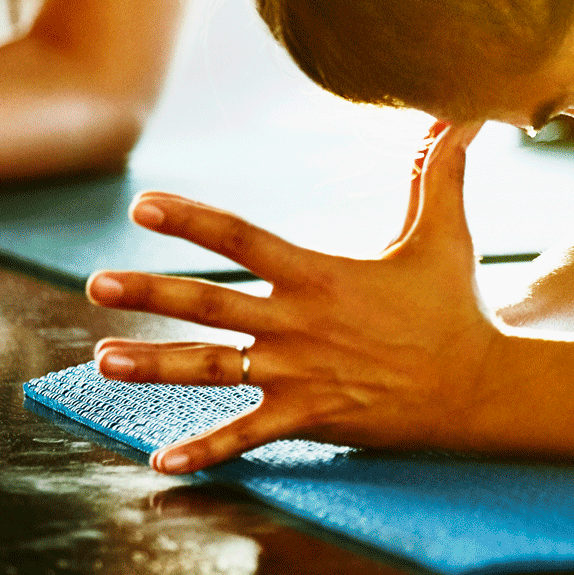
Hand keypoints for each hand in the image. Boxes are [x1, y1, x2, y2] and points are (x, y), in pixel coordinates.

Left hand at [87, 121, 502, 469]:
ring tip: (101, 360)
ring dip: (153, 367)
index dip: (191, 220)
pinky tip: (161, 461)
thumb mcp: (445, 234)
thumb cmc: (456, 308)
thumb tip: (465, 114)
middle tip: (96, 285)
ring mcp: (299, 376)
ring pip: (212, 371)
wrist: (478, 387)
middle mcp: (300, 325)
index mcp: (320, 276)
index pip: (243, 239)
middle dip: (148, 294)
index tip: (142, 206)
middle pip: (210, 305)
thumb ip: (437, 172)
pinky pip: (246, 437)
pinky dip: (205, 451)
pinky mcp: (309, 418)